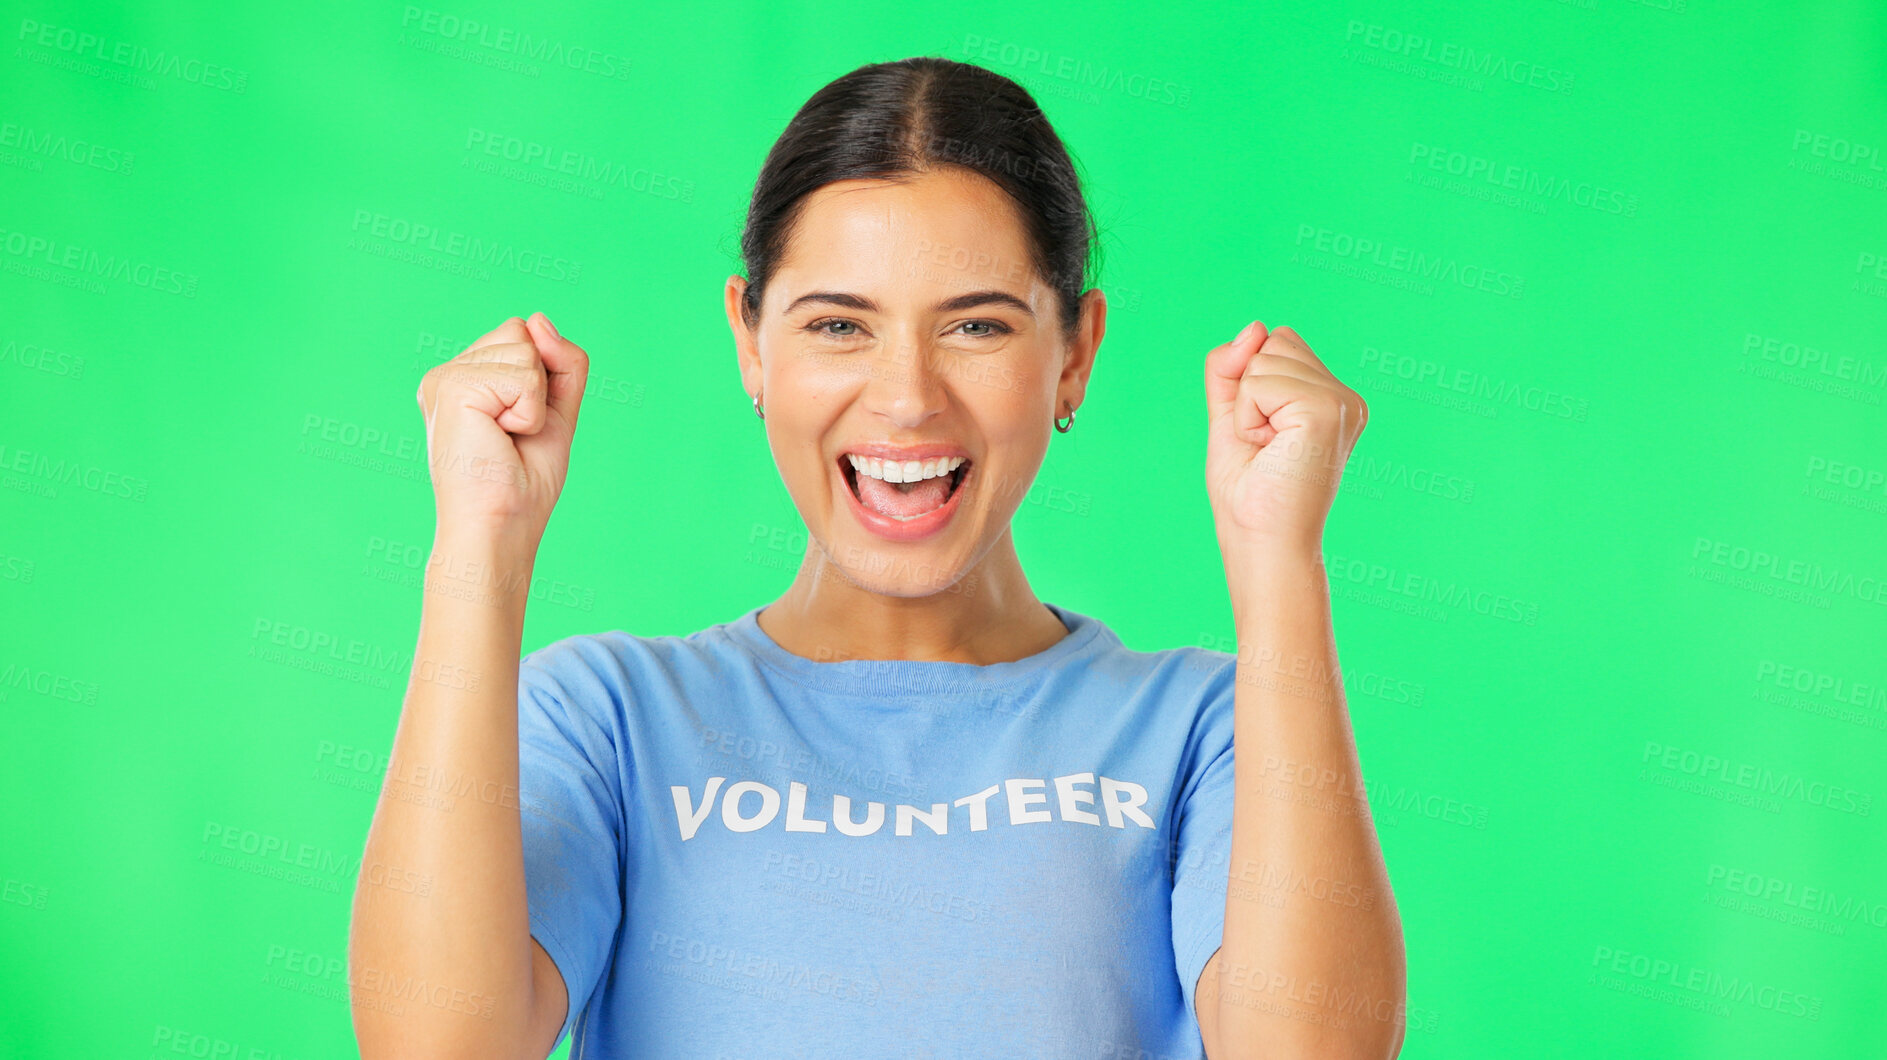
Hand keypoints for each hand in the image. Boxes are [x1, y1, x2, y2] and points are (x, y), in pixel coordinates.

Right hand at [416, 313, 588, 549]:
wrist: (500, 525)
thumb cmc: (523, 482)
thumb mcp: (555, 411)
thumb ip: (560, 362)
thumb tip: (538, 319)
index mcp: (466, 378)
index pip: (524, 334)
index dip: (544, 379)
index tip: (521, 427)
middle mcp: (448, 373)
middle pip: (522, 331)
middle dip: (539, 385)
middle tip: (513, 434)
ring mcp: (445, 377)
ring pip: (525, 348)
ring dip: (534, 401)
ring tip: (505, 437)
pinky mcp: (452, 386)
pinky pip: (525, 375)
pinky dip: (529, 412)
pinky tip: (499, 437)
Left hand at [1203, 321, 1367, 557]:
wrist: (1263, 547)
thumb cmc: (1250, 495)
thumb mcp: (1230, 418)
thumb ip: (1232, 370)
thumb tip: (1254, 327)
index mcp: (1332, 397)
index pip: (1276, 341)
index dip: (1249, 386)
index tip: (1265, 438)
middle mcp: (1346, 396)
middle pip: (1272, 341)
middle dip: (1248, 392)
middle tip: (1266, 446)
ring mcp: (1342, 401)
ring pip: (1262, 358)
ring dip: (1246, 409)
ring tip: (1269, 451)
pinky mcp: (1327, 410)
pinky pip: (1257, 383)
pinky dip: (1246, 419)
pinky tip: (1270, 451)